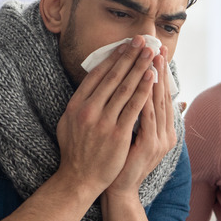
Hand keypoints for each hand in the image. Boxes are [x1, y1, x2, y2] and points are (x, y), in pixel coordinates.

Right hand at [55, 36, 157, 193]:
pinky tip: (153, 78)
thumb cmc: (75, 151)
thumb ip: (79, 103)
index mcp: (75, 105)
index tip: (124, 45)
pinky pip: (134, 107)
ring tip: (151, 54)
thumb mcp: (68, 122)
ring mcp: (103, 122)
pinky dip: (144, 90)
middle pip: (112, 77)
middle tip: (142, 41)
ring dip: (140, 68)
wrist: (79, 179)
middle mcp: (88, 110)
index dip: (113, 58)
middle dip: (129, 56)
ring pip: (125, 88)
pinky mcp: (118, 134)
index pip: (97, 75)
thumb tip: (90, 82)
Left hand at [105, 45, 176, 201]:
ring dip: (154, 78)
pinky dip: (146, 97)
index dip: (158, 71)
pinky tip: (144, 82)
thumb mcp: (135, 136)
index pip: (160, 93)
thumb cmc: (122, 161)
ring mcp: (160, 138)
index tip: (154, 50)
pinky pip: (148, 116)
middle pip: (162, 93)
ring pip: (157, 101)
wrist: (119, 189)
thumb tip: (144, 98)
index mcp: (162, 128)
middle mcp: (166, 131)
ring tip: (151, 57)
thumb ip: (142, 116)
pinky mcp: (151, 145)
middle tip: (156, 46)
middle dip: (158, 68)